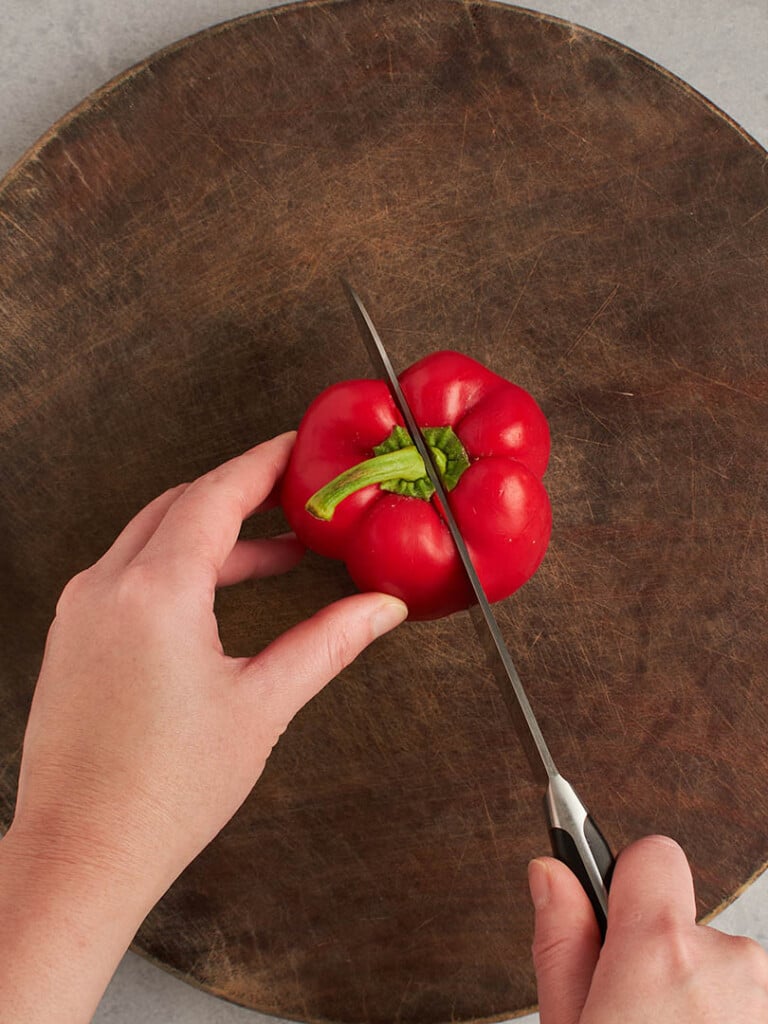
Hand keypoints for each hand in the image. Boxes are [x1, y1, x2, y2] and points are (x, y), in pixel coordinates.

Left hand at [9, 431, 407, 905]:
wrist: (82, 854)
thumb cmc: (161, 793)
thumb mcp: (261, 706)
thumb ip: (326, 644)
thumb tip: (378, 609)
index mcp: (156, 592)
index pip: (217, 495)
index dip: (265, 463)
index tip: (299, 448)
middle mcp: (108, 587)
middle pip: (182, 504)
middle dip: (244, 492)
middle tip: (297, 494)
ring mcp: (82, 609)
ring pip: (153, 536)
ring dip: (215, 533)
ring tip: (278, 551)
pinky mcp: (75, 635)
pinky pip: (131, 571)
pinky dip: (180, 564)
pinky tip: (221, 592)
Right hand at [529, 835, 767, 1022]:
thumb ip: (561, 942)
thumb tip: (550, 872)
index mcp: (660, 949)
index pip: (652, 854)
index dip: (625, 881)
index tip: (610, 912)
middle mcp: (725, 961)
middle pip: (681, 921)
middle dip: (657, 957)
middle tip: (628, 1013)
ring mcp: (762, 996)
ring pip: (714, 966)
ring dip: (693, 996)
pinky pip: (742, 1000)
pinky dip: (720, 1018)